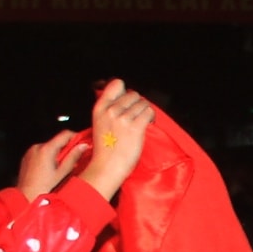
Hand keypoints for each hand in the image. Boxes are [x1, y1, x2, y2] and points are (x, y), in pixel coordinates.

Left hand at [15, 128, 86, 198]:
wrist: (27, 196)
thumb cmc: (43, 187)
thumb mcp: (63, 172)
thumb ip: (74, 156)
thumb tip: (82, 147)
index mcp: (46, 149)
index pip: (65, 134)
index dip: (76, 137)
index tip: (82, 141)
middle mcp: (37, 147)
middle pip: (56, 142)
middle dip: (66, 149)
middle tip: (73, 160)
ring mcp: (31, 152)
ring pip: (49, 148)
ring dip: (56, 154)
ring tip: (59, 168)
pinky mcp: (27, 157)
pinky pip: (40, 153)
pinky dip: (47, 158)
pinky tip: (49, 170)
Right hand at [79, 81, 156, 199]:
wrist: (107, 167)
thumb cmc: (105, 149)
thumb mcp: (100, 123)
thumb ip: (108, 109)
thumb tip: (123, 98)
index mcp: (100, 108)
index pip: (116, 84)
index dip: (125, 91)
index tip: (128, 101)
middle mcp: (111, 110)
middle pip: (133, 94)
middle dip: (138, 104)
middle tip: (137, 115)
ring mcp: (123, 118)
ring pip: (143, 103)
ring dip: (145, 111)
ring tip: (142, 121)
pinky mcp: (135, 127)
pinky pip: (149, 112)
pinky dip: (152, 116)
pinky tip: (149, 123)